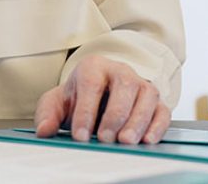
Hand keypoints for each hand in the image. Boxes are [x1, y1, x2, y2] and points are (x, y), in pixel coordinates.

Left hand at [34, 55, 169, 144]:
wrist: (97, 94)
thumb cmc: (78, 97)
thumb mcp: (57, 102)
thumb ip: (47, 114)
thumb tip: (44, 130)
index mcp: (93, 66)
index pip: (91, 84)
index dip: (86, 111)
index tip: (80, 135)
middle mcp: (120, 71)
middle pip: (123, 87)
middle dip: (114, 115)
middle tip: (105, 139)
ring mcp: (141, 84)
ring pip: (146, 96)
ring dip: (137, 121)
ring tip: (125, 141)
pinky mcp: (157, 101)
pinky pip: (162, 110)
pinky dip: (157, 126)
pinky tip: (147, 140)